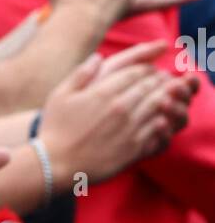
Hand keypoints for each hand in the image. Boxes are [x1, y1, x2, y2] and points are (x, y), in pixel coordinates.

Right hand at [39, 44, 178, 185]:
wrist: (56, 165)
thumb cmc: (55, 129)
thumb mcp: (60, 95)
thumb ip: (81, 73)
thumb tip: (98, 57)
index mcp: (103, 92)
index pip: (136, 71)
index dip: (147, 67)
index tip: (150, 69)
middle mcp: (120, 108)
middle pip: (151, 86)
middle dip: (160, 80)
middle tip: (164, 79)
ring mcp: (129, 128)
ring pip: (159, 106)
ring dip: (166, 98)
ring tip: (167, 96)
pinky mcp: (134, 148)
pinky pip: (158, 129)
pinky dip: (164, 121)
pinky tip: (161, 119)